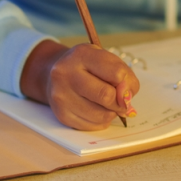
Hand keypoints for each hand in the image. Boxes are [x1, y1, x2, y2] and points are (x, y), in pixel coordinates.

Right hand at [20, 40, 139, 130]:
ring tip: (108, 104)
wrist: (53, 73)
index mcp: (81, 55)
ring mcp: (61, 96)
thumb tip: (127, 99)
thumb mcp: (105, 59)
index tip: (127, 86)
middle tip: (122, 100)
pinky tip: (97, 110)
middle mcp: (66, 74)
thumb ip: (123, 75)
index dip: (128, 84)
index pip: (116, 73)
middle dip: (120, 101)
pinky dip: (101, 121)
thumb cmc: (86, 66)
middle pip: (106, 96)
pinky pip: (92, 126)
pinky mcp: (62, 115)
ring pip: (101, 115)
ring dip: (112, 112)